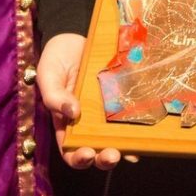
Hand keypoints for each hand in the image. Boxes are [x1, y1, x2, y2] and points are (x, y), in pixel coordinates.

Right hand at [37, 32, 127, 170]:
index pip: (71, 150)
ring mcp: (108, 113)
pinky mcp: (124, 100)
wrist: (77, 36)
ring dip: (124, 149)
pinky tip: (146, 133)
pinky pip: (133, 118)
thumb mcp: (49, 74)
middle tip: (111, 155)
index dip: (78, 158)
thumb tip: (72, 113)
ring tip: (128, 150)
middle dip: (104, 159)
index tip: (86, 155)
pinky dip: (139, 129)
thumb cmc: (58, 58)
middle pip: (97, 150)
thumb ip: (54, 95)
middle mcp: (89, 123)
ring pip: (117, 139)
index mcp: (66, 123)